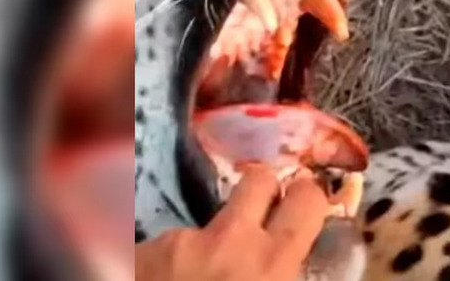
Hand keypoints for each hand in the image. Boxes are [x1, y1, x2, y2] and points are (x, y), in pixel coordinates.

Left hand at [135, 166, 328, 280]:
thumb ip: (283, 278)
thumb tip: (288, 270)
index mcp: (272, 264)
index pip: (307, 199)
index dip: (306, 200)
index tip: (302, 211)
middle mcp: (230, 240)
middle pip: (258, 180)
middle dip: (263, 192)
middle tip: (259, 220)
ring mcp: (182, 241)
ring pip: (207, 226)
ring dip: (208, 248)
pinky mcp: (143, 251)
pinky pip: (167, 249)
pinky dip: (168, 268)